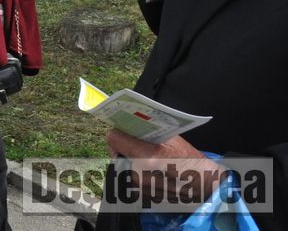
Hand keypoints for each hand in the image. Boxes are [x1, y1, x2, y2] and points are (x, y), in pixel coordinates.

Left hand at [106, 130, 221, 201]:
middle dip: (124, 147)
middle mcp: (139, 173)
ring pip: (122, 165)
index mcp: (146, 157)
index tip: (122, 130)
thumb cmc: (191, 161)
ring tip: (146, 157)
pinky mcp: (141, 194)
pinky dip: (136, 171)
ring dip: (129, 160)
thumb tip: (131, 124)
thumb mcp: (172, 140)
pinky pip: (130, 177)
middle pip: (116, 152)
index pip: (114, 139)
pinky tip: (150, 169)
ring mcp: (139, 186)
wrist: (205, 186)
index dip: (118, 133)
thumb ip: (149, 132)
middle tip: (136, 144)